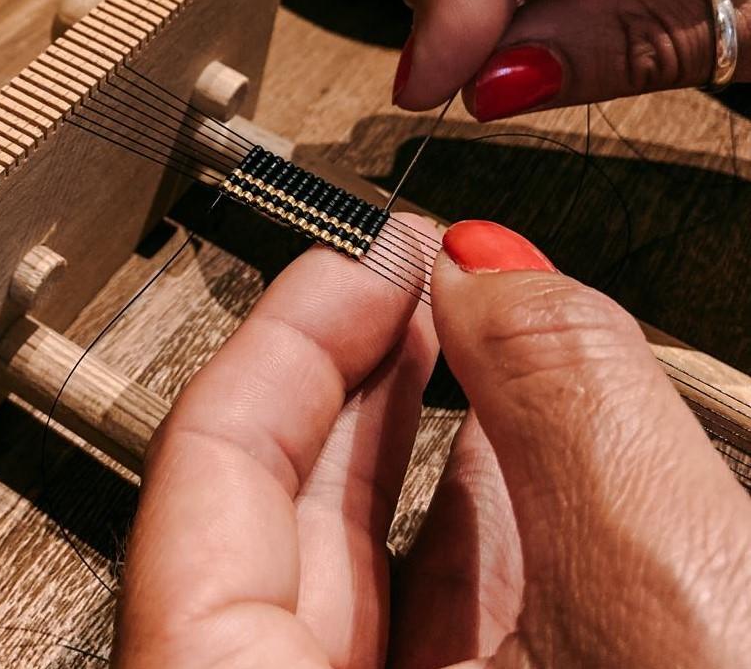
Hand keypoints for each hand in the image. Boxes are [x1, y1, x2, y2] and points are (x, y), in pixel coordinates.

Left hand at [114, 220, 750, 667]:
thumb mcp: (685, 618)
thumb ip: (579, 409)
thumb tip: (496, 274)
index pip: (202, 488)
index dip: (282, 343)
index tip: (353, 256)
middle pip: (269, 529)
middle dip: (349, 377)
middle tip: (407, 276)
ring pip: (354, 589)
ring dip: (415, 450)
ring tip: (464, 336)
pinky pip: (436, 647)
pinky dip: (477, 546)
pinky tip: (523, 471)